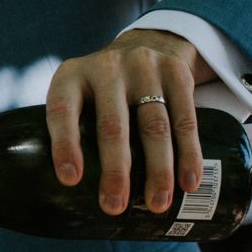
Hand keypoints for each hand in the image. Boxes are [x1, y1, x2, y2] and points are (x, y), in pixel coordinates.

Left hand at [45, 30, 212, 214]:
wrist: (148, 44)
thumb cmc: (102, 89)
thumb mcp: (78, 94)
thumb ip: (73, 131)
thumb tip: (69, 200)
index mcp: (71, 76)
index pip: (62, 110)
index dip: (65, 145)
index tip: (71, 181)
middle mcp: (106, 68)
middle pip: (112, 124)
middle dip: (116, 170)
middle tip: (114, 207)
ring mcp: (144, 68)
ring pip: (154, 125)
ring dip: (158, 170)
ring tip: (157, 204)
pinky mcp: (177, 73)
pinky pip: (186, 119)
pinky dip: (189, 155)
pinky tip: (189, 182)